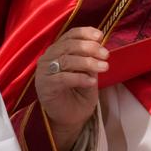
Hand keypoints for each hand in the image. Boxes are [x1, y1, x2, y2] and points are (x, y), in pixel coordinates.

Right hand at [35, 26, 107, 150]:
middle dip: (90, 48)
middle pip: (68, 46)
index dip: (85, 33)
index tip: (100, 36)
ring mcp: (44, 72)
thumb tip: (99, 47)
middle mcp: (48, 58)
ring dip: (88, 62)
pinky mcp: (45, 87)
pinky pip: (62, 78)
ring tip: (104, 67)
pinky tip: (91, 81)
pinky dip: (79, 78)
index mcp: (58, 51)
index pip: (69, 35)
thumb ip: (90, 59)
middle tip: (106, 55)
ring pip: (66, 60)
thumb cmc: (78, 92)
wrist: (70, 117)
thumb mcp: (88, 72)